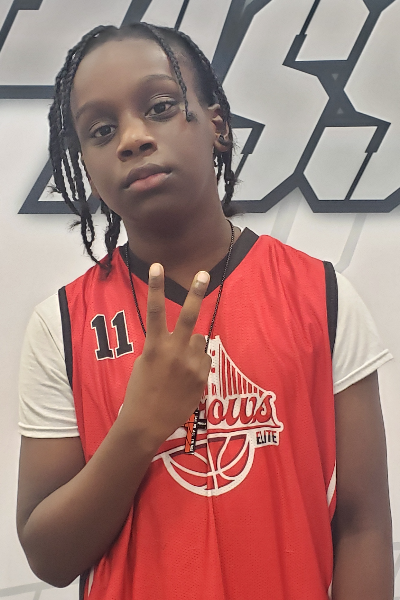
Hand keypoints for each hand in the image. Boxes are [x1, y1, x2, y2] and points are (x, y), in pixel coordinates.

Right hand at [120, 263, 210, 446]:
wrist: (148, 423)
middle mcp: (175, 351)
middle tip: (203, 273)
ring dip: (193, 347)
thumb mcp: (143, 364)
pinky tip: (187, 379)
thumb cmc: (140, 392)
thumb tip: (173, 340)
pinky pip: (204, 360)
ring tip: (181, 366)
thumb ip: (158, 348)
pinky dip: (198, 365)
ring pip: (199, 341)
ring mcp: (191, 364)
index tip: (157, 266)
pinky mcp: (202, 377)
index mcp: (155, 346)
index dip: (155, 286)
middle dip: (196, 292)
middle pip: (188, 316)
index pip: (154, 310)